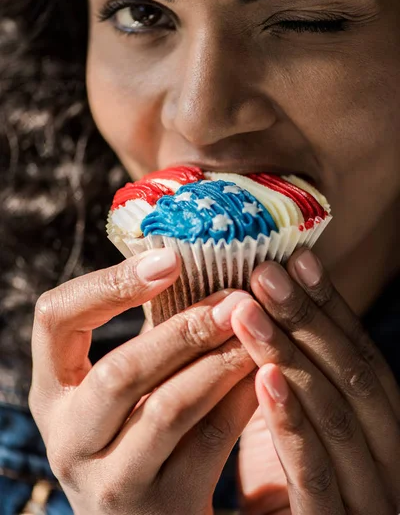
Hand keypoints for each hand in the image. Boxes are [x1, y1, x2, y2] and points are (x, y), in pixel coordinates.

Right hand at [29, 248, 258, 514]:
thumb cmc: (141, 430)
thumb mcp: (125, 387)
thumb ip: (150, 333)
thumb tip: (201, 261)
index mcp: (54, 392)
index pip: (55, 318)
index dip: (109, 284)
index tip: (169, 260)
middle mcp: (70, 439)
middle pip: (119, 370)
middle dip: (184, 329)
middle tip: (236, 298)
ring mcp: (110, 481)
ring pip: (168, 407)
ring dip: (219, 360)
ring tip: (259, 326)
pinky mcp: (161, 509)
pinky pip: (210, 442)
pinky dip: (242, 398)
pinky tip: (268, 369)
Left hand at [232, 248, 399, 514]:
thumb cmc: (291, 502)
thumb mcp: (294, 435)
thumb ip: (289, 385)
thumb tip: (253, 313)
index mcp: (384, 434)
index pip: (362, 359)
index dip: (330, 308)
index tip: (297, 260)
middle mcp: (392, 463)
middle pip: (355, 377)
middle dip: (308, 319)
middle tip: (266, 269)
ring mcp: (373, 499)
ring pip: (338, 416)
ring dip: (292, 354)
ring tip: (249, 307)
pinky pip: (317, 474)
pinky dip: (292, 423)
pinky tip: (265, 376)